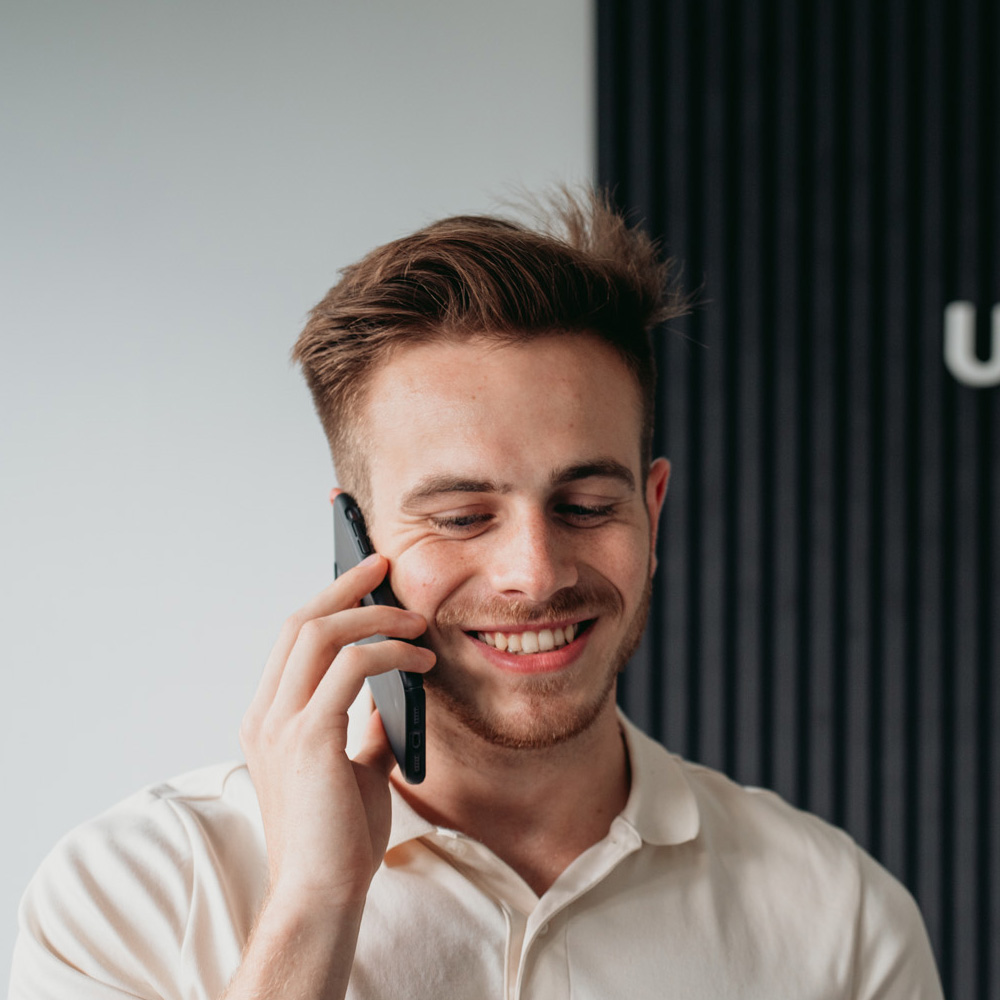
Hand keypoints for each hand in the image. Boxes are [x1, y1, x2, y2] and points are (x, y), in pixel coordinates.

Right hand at [239, 554, 435, 908]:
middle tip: (385, 566)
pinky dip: (389, 653)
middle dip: (346, 586)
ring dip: (374, 616)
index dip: (328, 599)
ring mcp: (280, 724)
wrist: (321, 894)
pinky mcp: (308, 737)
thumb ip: (363, 731)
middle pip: (302, 621)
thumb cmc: (338, 839)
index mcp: (269, 718)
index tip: (362, 576)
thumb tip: (392, 700)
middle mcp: (266, 714)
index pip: (293, 638)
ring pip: (322, 634)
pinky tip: (419, 663)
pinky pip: (352, 668)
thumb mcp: (353, 770)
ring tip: (416, 620)